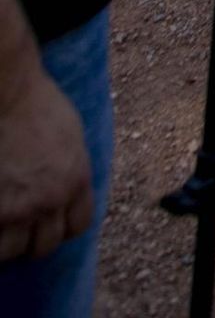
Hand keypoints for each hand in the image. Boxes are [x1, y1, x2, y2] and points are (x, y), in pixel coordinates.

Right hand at [0, 56, 93, 264]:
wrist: (8, 93)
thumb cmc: (38, 103)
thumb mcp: (71, 134)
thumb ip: (73, 166)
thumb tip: (71, 187)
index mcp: (77, 180)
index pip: (78, 226)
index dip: (62, 227)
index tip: (49, 222)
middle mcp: (52, 200)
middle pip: (45, 245)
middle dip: (32, 239)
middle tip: (18, 225)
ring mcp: (19, 208)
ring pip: (12, 249)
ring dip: (5, 240)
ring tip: (1, 219)